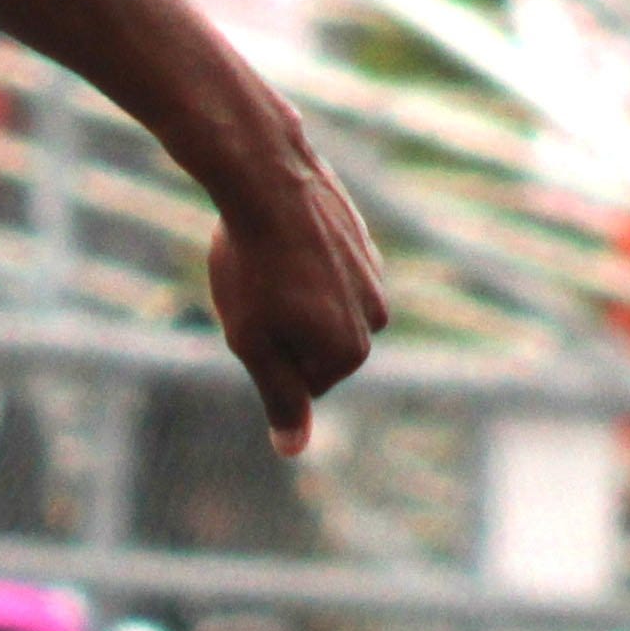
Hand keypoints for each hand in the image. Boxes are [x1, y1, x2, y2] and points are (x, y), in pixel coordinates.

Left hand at [206, 138, 386, 455]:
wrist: (268, 180)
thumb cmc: (252, 268)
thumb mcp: (253, 344)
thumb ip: (279, 398)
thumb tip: (293, 450)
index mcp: (351, 352)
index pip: (300, 388)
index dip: (264, 360)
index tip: (254, 322)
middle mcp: (377, 318)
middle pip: (312, 353)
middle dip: (280, 333)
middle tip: (257, 293)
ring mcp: (375, 279)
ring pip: (317, 313)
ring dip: (289, 300)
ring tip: (268, 268)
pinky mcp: (364, 245)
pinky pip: (322, 277)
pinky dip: (299, 267)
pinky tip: (282, 242)